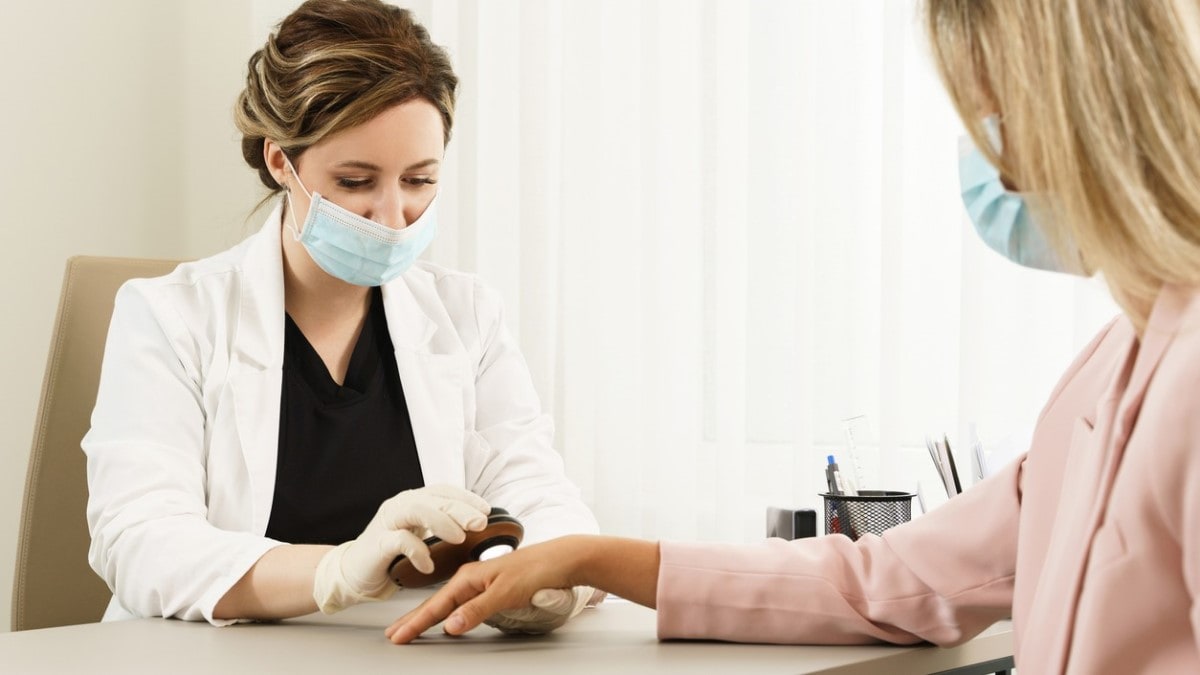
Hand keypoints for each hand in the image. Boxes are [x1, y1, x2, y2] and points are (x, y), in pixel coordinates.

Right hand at [312, 485, 489, 613]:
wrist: (354, 572)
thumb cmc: (392, 555)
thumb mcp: (420, 536)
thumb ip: (441, 528)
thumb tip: (476, 529)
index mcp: (413, 501)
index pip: (443, 491)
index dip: (466, 498)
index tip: (486, 510)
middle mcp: (400, 506)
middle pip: (434, 499)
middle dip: (460, 509)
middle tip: (480, 523)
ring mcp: (387, 522)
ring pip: (417, 511)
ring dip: (441, 522)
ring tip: (459, 537)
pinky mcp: (377, 542)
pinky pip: (399, 541)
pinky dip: (417, 551)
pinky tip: (429, 564)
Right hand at [385, 537, 585, 642]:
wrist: (561, 559)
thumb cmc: (536, 571)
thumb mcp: (506, 593)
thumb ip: (477, 610)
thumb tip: (450, 626)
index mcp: (469, 578)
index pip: (436, 606)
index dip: (416, 623)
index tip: (397, 636)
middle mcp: (471, 579)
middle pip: (436, 603)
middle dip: (413, 620)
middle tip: (393, 635)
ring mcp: (480, 582)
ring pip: (446, 603)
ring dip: (426, 616)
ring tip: (409, 627)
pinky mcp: (490, 587)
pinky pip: (459, 602)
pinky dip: (446, 612)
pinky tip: (444, 617)